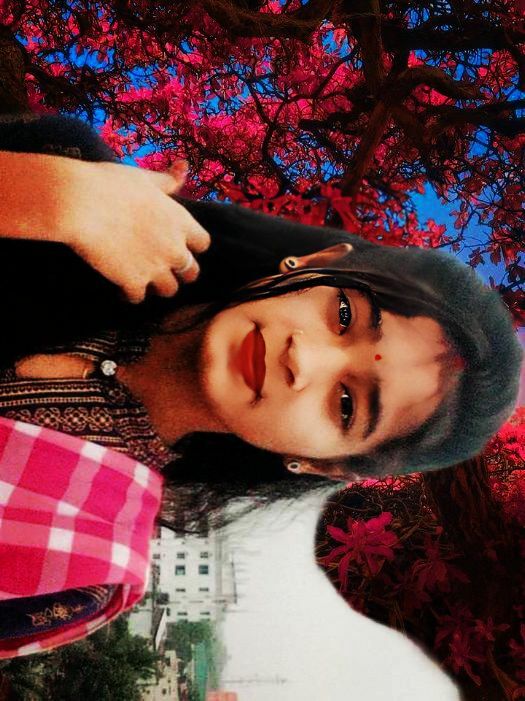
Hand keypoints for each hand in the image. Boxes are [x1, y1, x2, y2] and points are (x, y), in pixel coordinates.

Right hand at [60, 159, 210, 302]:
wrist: (80, 203)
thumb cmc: (111, 184)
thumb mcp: (144, 178)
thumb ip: (167, 180)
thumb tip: (183, 166)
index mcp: (180, 221)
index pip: (203, 244)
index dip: (192, 246)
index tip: (179, 244)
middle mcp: (174, 248)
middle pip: (191, 272)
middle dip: (180, 272)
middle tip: (164, 268)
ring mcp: (155, 268)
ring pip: (169, 290)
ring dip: (158, 286)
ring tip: (144, 280)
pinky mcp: (132, 282)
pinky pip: (138, 298)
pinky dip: (130, 295)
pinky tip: (121, 289)